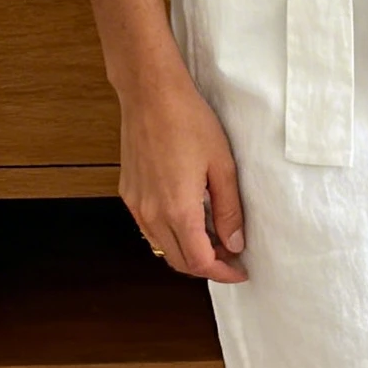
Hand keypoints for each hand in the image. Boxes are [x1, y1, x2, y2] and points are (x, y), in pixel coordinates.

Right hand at [118, 69, 247, 282]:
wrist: (150, 94)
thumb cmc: (188, 121)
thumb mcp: (222, 166)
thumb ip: (229, 210)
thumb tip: (234, 243)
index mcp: (178, 210)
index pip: (200, 262)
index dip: (222, 272)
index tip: (239, 270)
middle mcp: (152, 213)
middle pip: (178, 261)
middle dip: (206, 266)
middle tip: (230, 256)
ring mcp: (136, 205)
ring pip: (162, 247)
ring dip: (187, 252)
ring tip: (213, 239)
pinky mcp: (128, 193)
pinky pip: (149, 229)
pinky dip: (170, 235)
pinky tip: (188, 219)